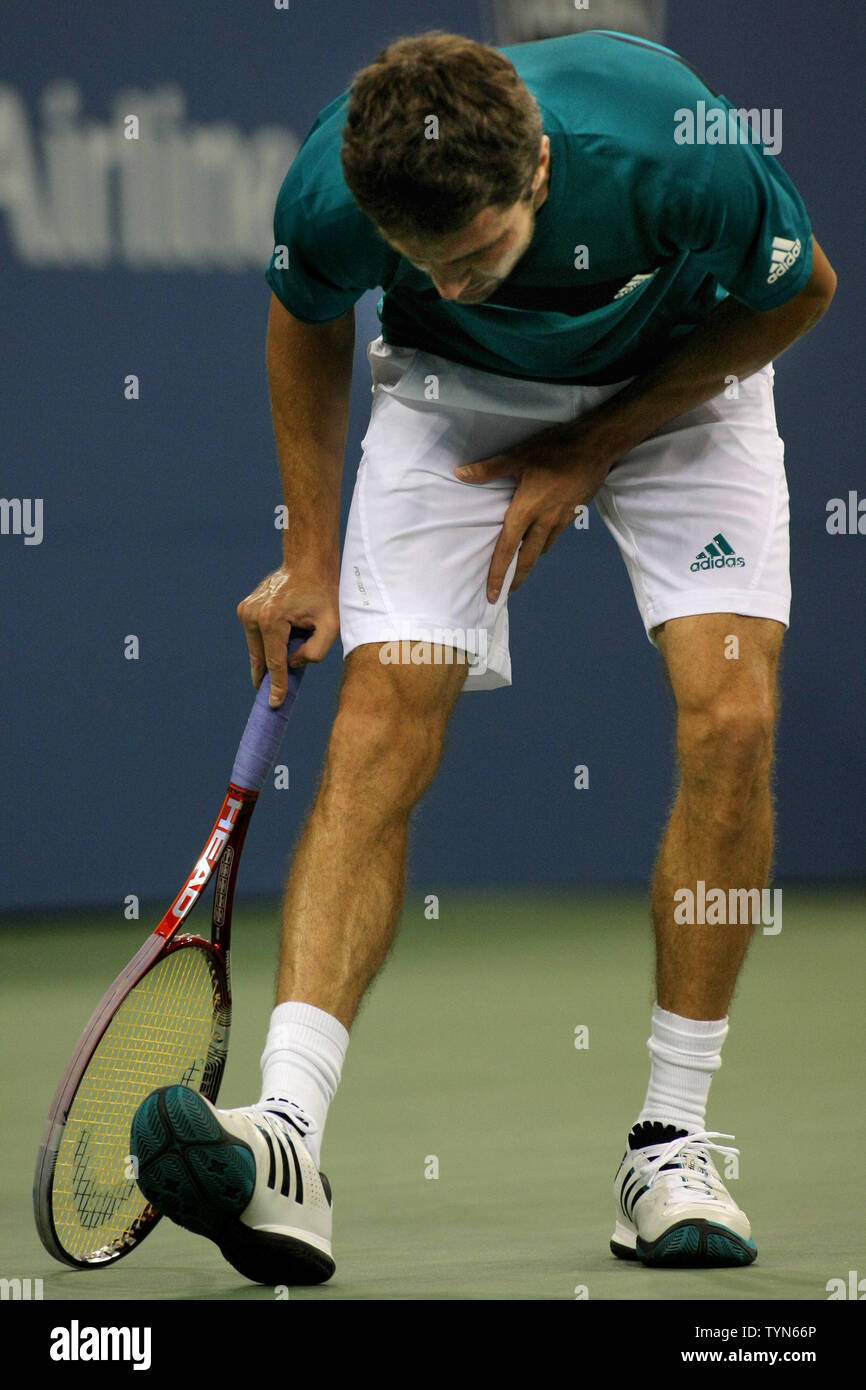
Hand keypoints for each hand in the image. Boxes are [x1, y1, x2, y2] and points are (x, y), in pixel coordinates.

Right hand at [236, 567, 338, 705]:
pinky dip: (266, 644)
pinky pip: (256, 636)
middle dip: (268, 676)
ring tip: (283, 662)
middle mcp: (253, 615)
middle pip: (260, 657)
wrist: (308, 563)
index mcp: (272, 620)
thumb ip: (315, 651)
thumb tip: (293, 665)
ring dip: (268, 658)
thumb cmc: (323, 594)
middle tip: (271, 698)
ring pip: (256, 648)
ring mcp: (246, 610)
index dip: (276, 685)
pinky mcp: (245, 608)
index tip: (274, 704)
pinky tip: (281, 644)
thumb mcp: (331, 625)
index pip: (274, 662)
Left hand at [454, 422, 612, 599]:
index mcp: (527, 510)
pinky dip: (544, 544)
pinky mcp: (574, 514)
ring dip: (530, 561)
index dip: (498, 573)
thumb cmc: (556, 449)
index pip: (508, 549)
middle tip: (506, 593)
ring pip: (542, 548)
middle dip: (516, 578)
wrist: (596, 447)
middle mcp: (544, 521)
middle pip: (527, 558)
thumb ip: (489, 469)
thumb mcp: (519, 455)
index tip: (493, 594)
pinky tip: (540, 541)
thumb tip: (460, 473)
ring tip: (520, 569)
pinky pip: (555, 536)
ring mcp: (561, 519)